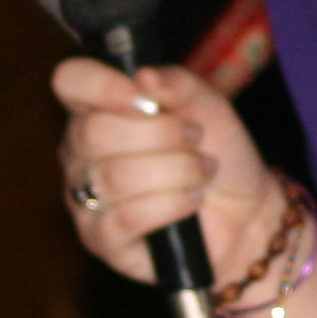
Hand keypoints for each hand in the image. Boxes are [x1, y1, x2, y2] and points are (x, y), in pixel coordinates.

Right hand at [49, 57, 281, 285]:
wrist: (245, 210)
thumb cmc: (217, 152)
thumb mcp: (208, 106)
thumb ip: (179, 84)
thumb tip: (144, 76)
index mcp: (97, 110)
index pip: (71, 82)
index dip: (101, 84)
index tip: (144, 98)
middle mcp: (81, 154)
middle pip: (95, 132)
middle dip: (162, 133)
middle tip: (194, 139)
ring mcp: (87, 199)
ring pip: (116, 176)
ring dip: (176, 169)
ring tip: (201, 170)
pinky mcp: (103, 241)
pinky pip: (128, 217)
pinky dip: (172, 204)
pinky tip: (192, 199)